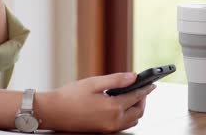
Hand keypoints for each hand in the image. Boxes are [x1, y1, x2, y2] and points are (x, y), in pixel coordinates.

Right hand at [36, 72, 154, 132]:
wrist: (53, 112)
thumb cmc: (69, 96)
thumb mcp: (93, 83)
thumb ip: (116, 80)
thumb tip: (133, 76)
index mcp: (113, 108)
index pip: (136, 97)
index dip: (145, 88)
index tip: (151, 83)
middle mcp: (114, 121)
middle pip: (138, 112)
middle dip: (143, 100)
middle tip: (143, 89)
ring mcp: (109, 128)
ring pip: (132, 121)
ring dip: (136, 109)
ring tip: (133, 97)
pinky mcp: (103, 131)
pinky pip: (123, 125)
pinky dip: (128, 116)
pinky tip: (121, 106)